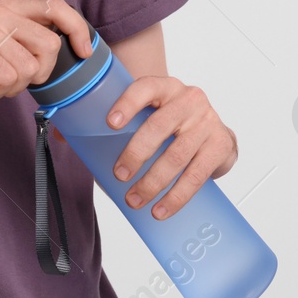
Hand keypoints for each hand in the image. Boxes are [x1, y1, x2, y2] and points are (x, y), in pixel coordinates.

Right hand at [0, 0, 91, 103]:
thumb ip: (23, 39)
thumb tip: (61, 50)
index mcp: (8, 9)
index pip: (56, 7)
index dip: (77, 29)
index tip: (84, 53)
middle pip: (49, 46)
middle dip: (38, 73)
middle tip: (12, 78)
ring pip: (27, 69)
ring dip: (10, 87)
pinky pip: (5, 79)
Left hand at [106, 76, 237, 219]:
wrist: (213, 132)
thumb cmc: (172, 126)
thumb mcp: (150, 115)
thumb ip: (119, 126)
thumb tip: (76, 149)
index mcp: (165, 87)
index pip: (146, 87)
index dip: (128, 103)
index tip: (110, 123)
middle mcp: (189, 99)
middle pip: (159, 126)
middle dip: (136, 153)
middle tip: (120, 175)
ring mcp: (207, 122)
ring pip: (177, 154)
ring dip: (152, 182)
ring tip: (135, 199)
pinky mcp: (221, 145)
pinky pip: (196, 175)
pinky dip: (176, 196)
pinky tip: (161, 209)